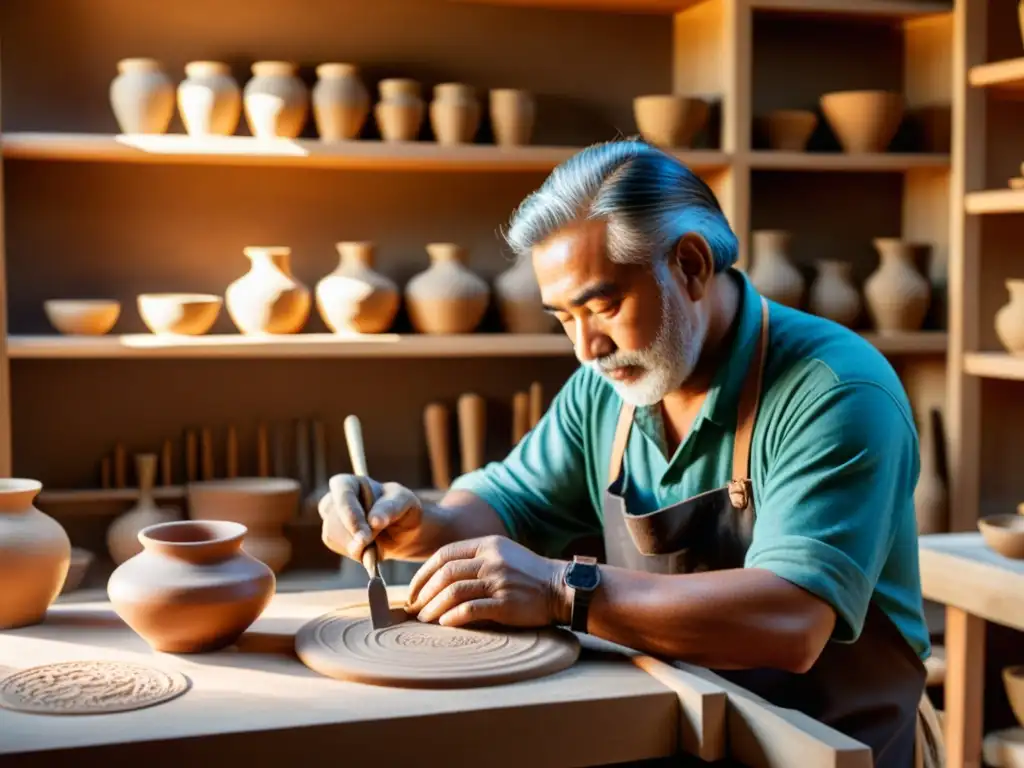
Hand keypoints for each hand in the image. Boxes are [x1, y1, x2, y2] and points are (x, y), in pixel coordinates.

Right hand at [318, 474, 423, 562]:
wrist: (404, 531)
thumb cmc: (403, 507)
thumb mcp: (404, 501)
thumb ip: (390, 508)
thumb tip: (373, 521)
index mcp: (349, 482)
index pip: (341, 492)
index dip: (350, 513)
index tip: (364, 533)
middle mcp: (335, 499)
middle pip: (333, 517)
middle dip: (353, 534)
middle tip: (372, 542)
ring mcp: (331, 519)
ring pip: (332, 535)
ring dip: (356, 545)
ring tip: (377, 541)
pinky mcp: (333, 538)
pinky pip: (339, 548)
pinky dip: (357, 553)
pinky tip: (371, 548)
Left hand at [404, 535, 569, 627]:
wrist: (562, 588)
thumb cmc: (528, 575)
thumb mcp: (502, 555)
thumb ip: (475, 560)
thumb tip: (439, 578)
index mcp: (487, 544)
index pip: (444, 554)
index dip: (423, 573)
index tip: (413, 590)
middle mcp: (491, 560)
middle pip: (445, 573)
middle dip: (423, 592)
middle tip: (414, 608)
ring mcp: (498, 581)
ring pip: (453, 592)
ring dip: (433, 607)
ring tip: (424, 618)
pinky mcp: (505, 603)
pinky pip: (470, 609)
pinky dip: (452, 617)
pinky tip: (444, 623)